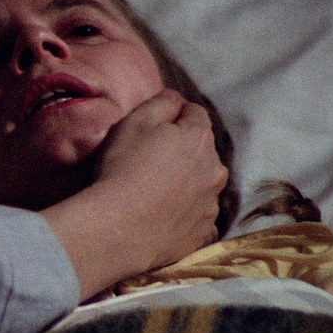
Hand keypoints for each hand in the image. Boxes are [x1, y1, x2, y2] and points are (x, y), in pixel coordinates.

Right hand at [41, 89, 228, 299]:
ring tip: (156, 193)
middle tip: (151, 161)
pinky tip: (165, 217)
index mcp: (199, 138)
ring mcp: (211, 205)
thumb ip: (161, 103)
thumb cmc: (122, 169)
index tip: (155, 127)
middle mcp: (214, 170)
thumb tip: (176, 98)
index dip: (174, 115)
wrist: (117, 228)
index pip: (195, 113)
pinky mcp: (202, 233)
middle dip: (184, 151)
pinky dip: (186, 214)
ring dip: (187, 183)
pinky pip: (199, 218)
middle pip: (202, 151)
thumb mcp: (134, 122)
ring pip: (203, 185)